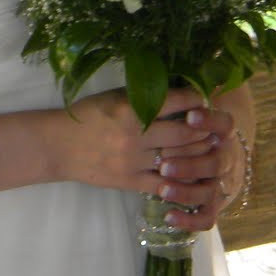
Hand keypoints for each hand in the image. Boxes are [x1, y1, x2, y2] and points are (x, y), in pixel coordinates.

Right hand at [54, 88, 220, 199]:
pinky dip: (182, 181)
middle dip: (205, 129)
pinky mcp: (130, 181)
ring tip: (209, 147)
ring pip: (178, 159)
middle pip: (184, 133)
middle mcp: (136, 135)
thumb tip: (175, 91)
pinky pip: (163, 185)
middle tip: (217, 125)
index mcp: (131, 108)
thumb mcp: (114, 97)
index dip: (196, 99)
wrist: (58, 145)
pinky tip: (194, 177)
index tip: (206, 97)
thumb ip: (142, 96)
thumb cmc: (87, 115)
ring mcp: (134, 161)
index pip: (175, 101)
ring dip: (198, 153)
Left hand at [149, 103, 241, 232]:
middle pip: (215, 161)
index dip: (209, 120)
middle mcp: (226, 156)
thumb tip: (173, 73)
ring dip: (186, 191)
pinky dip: (189, 220)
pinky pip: (206, 217)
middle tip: (164, 162)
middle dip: (190, 163)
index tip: (190, 116)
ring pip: (210, 190)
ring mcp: (220, 182)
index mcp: (223, 131)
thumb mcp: (188, 106)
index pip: (225, 124)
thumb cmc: (189, 122)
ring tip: (162, 188)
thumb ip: (183, 97)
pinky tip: (168, 216)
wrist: (215, 149)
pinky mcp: (212, 203)